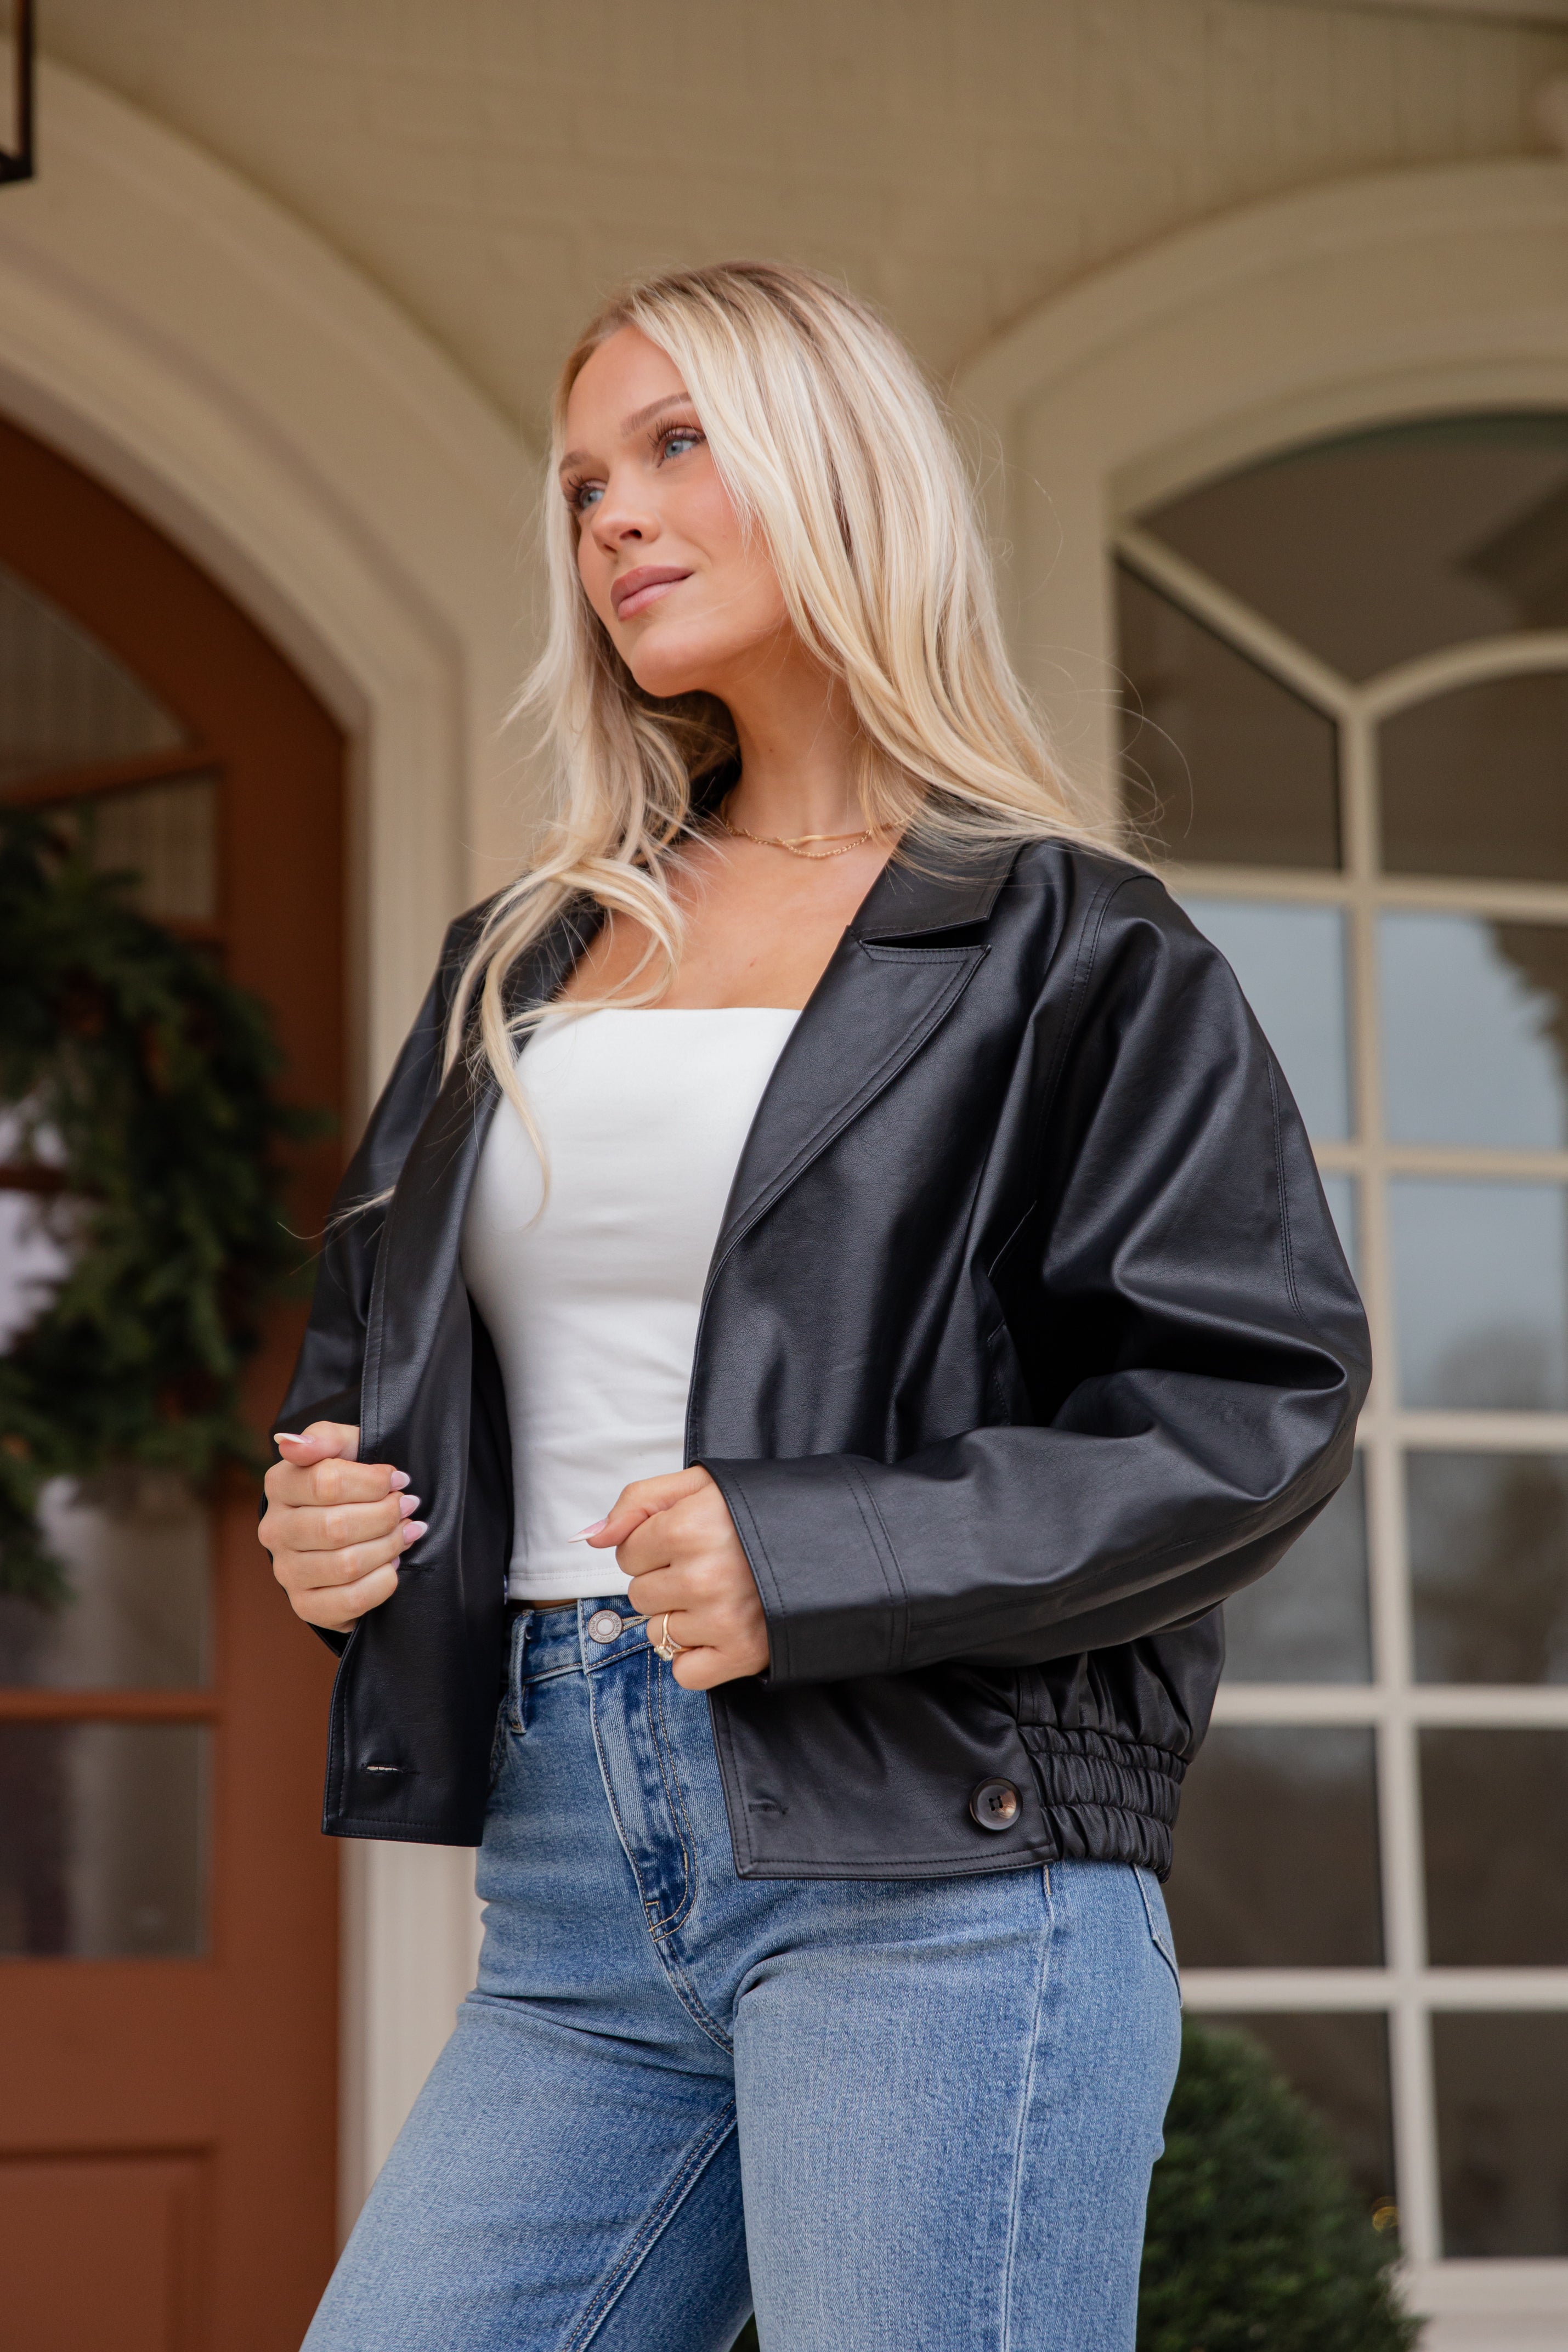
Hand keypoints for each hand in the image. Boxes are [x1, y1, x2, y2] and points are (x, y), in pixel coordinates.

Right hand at [259, 1421, 424, 1630]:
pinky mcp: (306, 1605)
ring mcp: (287, 1571)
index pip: (327, 1482)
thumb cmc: (352, 1484)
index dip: (374, 1482)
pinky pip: (351, 1600)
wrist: (349, 1533)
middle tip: (408, 1507)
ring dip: (389, 1547)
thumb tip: (290, 1443)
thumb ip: (325, 1438)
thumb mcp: (348, 1450)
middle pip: (337, 1527)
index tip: (398, 1479)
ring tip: (406, 1533)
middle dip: (385, 1516)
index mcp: (280, 1484)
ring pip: (346, 1565)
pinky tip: (392, 1564)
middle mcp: (274, 1530)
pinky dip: (383, 1582)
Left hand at [584, 1467, 768, 1688]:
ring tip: (723, 1596)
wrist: (831, 1543)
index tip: (689, 1541)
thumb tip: (589, 1538)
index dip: (654, 1546)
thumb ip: (638, 1502)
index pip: (627, 1554)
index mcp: (689, 1527)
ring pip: (658, 1634)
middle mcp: (703, 1576)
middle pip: (640, 1596)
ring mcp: (722, 1619)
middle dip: (666, 1582)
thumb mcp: (701, 1485)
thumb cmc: (758, 1511)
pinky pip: (684, 1673)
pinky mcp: (742, 1654)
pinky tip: (723, 1631)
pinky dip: (698, 1659)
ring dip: (682, 1619)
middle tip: (709, 1568)